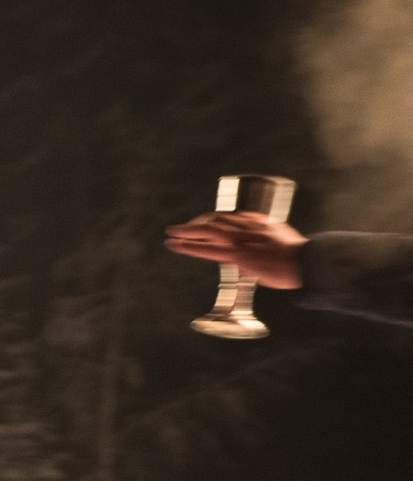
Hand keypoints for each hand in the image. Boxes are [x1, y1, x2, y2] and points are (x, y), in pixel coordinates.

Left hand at [164, 211, 305, 288]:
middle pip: (216, 220)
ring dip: (187, 231)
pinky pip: (207, 249)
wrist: (308, 262)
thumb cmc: (298, 258)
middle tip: (183, 228)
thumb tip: (250, 260)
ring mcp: (240, 240)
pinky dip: (189, 246)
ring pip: (207, 231)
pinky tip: (176, 245)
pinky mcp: (236, 255)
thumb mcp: (280, 243)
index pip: (231, 217)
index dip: (214, 220)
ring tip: (172, 233)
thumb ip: (262, 245)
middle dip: (198, 223)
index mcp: (258, 222)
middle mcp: (247, 227)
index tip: (204, 223)